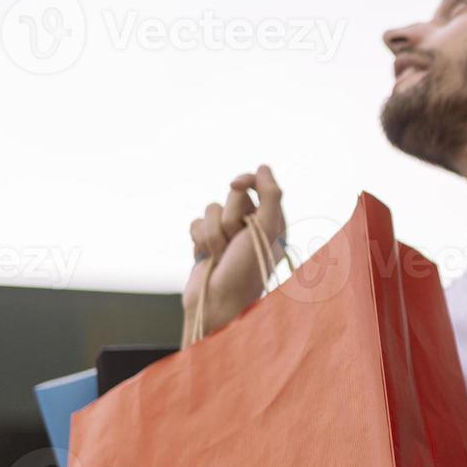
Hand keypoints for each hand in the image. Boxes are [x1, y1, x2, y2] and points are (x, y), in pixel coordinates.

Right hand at [181, 165, 285, 345]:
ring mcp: (226, 233)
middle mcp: (250, 224)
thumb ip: (271, 195)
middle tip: (236, 243)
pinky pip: (195, 224)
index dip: (246, 181)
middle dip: (230, 218)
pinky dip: (199, 240)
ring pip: (210, 209)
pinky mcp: (206, 242)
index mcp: (271, 219)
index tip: (236, 183)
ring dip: (213, 233)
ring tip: (221, 255)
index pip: (257, 184)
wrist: (218, 300)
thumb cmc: (247, 268)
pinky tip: (207, 258)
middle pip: (231, 195)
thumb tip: (263, 166)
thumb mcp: (267, 229)